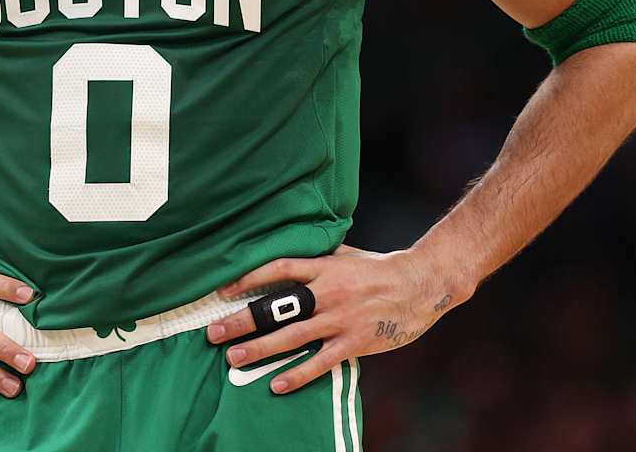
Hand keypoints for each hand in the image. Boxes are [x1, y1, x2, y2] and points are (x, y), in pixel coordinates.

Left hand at [204, 244, 461, 394]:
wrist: (422, 284)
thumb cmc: (380, 268)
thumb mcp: (346, 254)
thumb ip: (317, 257)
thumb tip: (289, 251)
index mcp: (324, 267)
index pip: (278, 268)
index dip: (248, 278)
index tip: (222, 290)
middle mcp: (327, 292)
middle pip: (277, 308)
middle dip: (242, 321)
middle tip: (213, 333)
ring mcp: (340, 319)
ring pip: (292, 337)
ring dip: (259, 349)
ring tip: (233, 359)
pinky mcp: (355, 342)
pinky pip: (321, 362)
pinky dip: (298, 374)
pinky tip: (277, 384)